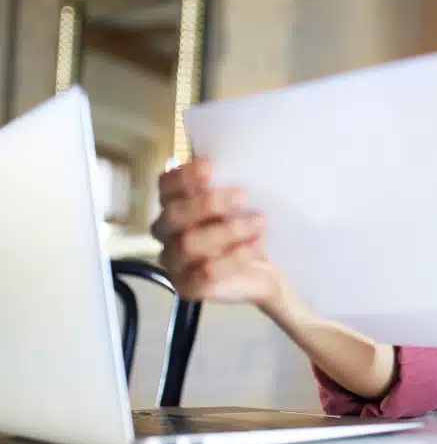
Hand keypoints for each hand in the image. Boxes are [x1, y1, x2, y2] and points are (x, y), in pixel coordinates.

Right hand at [151, 157, 282, 306]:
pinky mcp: (187, 286)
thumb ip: (232, 183)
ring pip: (189, 244)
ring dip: (228, 231)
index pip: (166, 185)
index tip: (211, 166)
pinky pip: (204, 274)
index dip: (184, 176)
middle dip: (210, 203)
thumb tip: (239, 157)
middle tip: (244, 196)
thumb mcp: (243, 204)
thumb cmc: (247, 229)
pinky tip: (254, 249)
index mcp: (175, 204)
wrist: (263, 270)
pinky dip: (232, 259)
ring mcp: (174, 261)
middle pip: (174, 214)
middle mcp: (167, 232)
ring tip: (259, 223)